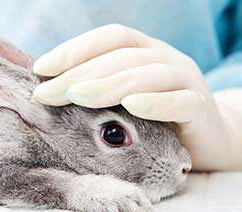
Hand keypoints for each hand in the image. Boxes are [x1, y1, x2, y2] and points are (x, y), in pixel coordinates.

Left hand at [32, 24, 238, 170]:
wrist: (206, 137)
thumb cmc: (154, 117)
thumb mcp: (124, 97)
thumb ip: (98, 87)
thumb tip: (51, 87)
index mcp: (144, 50)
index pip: (108, 38)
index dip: (74, 49)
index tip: (41, 69)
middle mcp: (165, 58)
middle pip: (120, 57)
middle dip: (78, 74)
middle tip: (46, 93)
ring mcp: (185, 80)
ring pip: (146, 74)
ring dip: (108, 85)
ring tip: (75, 97)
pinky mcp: (200, 108)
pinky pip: (179, 102)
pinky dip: (154, 103)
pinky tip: (131, 106)